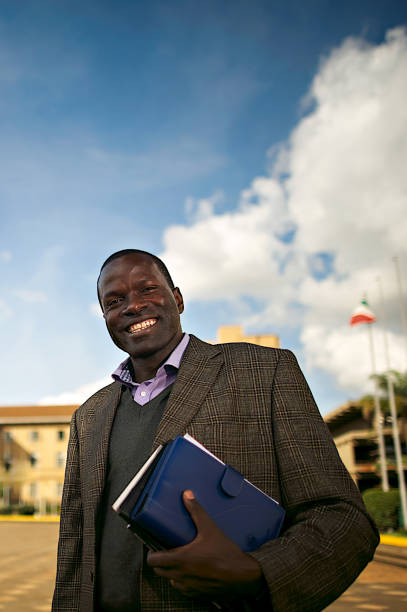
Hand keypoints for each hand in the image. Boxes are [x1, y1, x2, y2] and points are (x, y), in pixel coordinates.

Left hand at [146, 490, 264, 601]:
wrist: (243, 576)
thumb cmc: (226, 553)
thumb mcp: (210, 528)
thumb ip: (196, 511)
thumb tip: (187, 496)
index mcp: (181, 559)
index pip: (153, 561)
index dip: (152, 554)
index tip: (157, 548)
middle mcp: (181, 576)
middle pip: (159, 571)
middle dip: (162, 562)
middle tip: (170, 552)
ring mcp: (189, 587)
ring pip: (171, 581)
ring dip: (172, 573)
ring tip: (182, 562)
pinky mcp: (197, 595)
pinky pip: (183, 589)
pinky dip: (184, 581)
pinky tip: (194, 572)